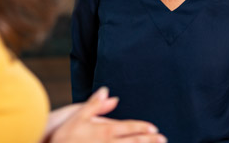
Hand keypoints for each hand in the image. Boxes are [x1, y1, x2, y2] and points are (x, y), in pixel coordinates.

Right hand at [45, 87, 166, 142]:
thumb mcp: (78, 116)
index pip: (128, 128)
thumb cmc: (65, 136)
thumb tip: (106, 90)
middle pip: (133, 142)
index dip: (142, 128)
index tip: (154, 128)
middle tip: (163, 139)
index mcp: (104, 130)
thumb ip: (95, 104)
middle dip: (149, 141)